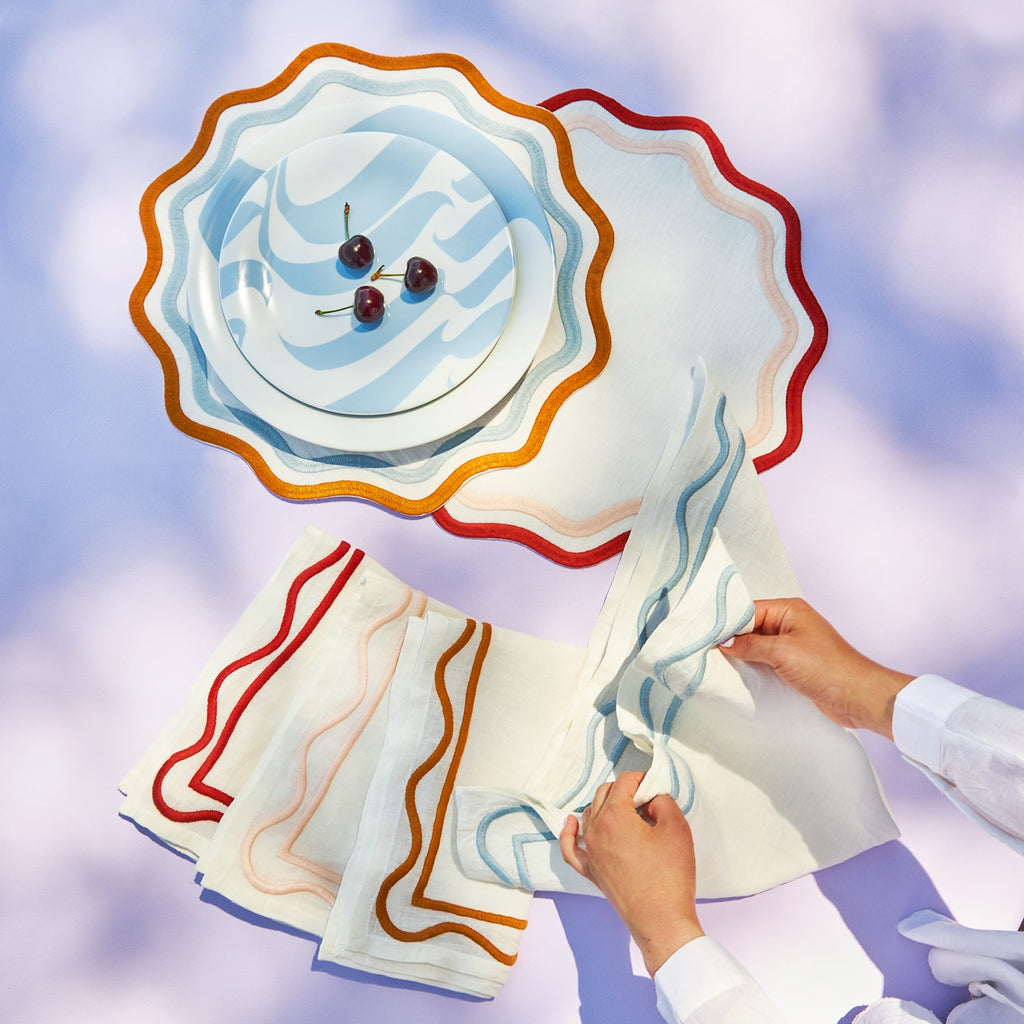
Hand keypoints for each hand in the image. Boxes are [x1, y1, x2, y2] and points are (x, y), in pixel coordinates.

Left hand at [559, 771, 703, 975]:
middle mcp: (595, 830)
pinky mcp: (590, 872)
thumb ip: (663, 801)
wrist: (662, 922)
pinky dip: (570, 833)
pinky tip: (572, 823)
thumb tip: (650, 799)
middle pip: (604, 794)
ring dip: (605, 806)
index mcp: (614, 816)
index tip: (653, 786)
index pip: (623, 782)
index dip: (640, 779)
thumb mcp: (676, 827)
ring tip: (628, 813)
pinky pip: (571, 847)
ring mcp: (590, 852)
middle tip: (646, 800)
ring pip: (589, 815)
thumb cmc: (671, 875)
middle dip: (624, 791)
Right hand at [720, 598, 913, 737]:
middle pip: (750, 627)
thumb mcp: (782, 652)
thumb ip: (750, 645)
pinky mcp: (794, 664)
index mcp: (789, 610)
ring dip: (742, 655)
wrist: (858, 696)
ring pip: (757, 646)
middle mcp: (789, 623)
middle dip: (731, 639)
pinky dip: (753, 666)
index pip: (748, 610)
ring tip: (717, 665)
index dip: (727, 623)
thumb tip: (724, 642)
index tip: (704, 636)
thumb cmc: (825, 668)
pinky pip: (766, 661)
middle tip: (705, 651)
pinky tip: (738, 675)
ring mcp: (792, 644)